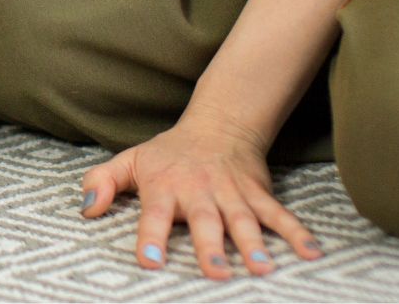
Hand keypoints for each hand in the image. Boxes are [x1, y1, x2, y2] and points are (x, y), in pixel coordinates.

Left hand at [80, 110, 322, 278]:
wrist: (218, 124)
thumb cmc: (168, 154)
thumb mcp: (129, 162)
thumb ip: (101, 183)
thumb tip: (85, 211)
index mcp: (163, 187)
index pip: (153, 214)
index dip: (150, 237)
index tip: (149, 262)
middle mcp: (198, 191)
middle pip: (205, 221)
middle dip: (211, 247)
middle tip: (216, 274)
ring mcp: (231, 193)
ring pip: (244, 220)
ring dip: (254, 244)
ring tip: (264, 269)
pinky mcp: (257, 194)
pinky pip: (278, 214)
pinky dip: (297, 232)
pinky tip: (312, 253)